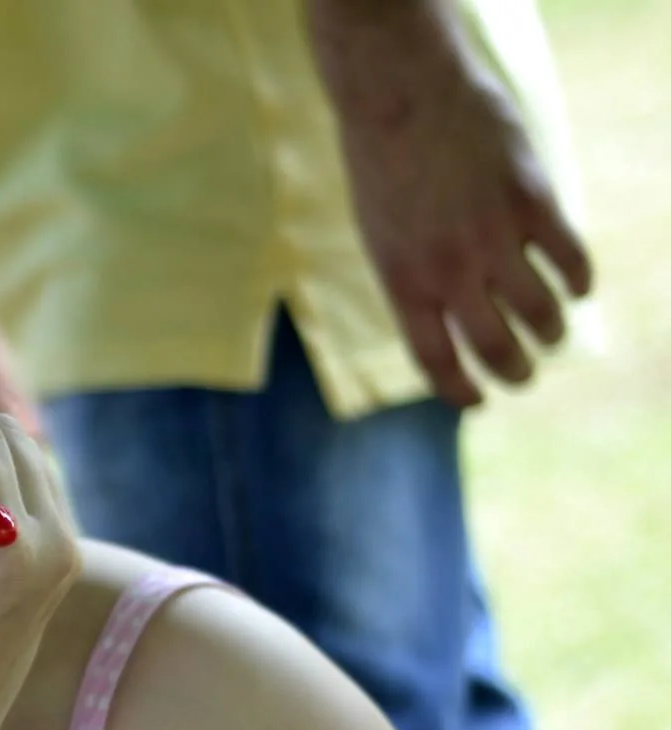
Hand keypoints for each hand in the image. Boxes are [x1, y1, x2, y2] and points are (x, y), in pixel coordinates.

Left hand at [309, 0, 591, 406]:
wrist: (401, 97)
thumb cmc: (383, 167)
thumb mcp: (381, 236)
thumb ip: (415, 279)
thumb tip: (450, 319)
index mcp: (403, 283)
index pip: (437, 361)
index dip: (461, 390)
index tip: (478, 401)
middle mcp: (449, 270)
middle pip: (496, 346)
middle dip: (516, 371)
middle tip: (524, 375)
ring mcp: (494, 237)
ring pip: (541, 311)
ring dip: (552, 331)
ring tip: (553, 334)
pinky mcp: (533, 201)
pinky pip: (570, 258)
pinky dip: (579, 280)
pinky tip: (578, 286)